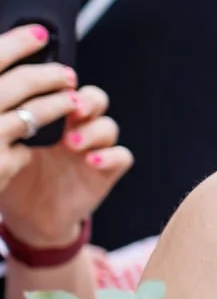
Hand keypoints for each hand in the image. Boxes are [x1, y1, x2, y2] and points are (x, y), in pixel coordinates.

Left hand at [0, 25, 131, 244]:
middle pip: (94, 98)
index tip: (53, 81)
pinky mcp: (106, 171)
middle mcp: (74, 127)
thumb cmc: (11, 178)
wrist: (28, 218)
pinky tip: (92, 161)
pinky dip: (110, 156)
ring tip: (72, 142)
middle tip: (73, 107)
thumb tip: (4, 101)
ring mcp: (92, 148)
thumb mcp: (2, 148)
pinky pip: (122, 156)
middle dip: (86, 100)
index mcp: (49, 115)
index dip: (63, 80)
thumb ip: (8, 125)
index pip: (64, 86)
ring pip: (109, 125)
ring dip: (94, 130)